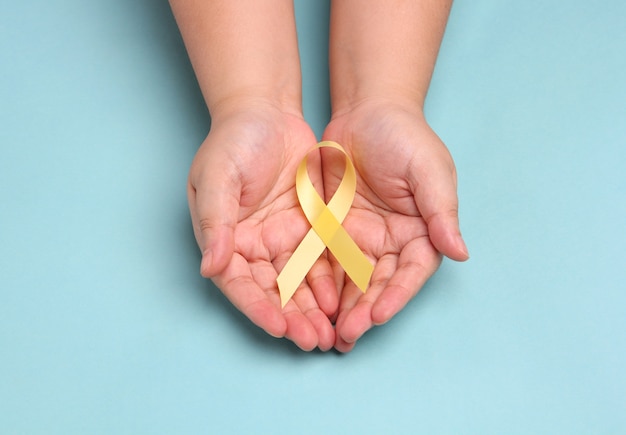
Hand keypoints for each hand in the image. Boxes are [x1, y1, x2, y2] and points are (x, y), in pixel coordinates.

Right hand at [188, 102, 337, 350]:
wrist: (266, 111)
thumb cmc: (233, 140)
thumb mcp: (217, 177)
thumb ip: (215, 222)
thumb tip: (210, 266)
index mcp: (227, 240)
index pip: (240, 284)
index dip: (258, 308)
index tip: (279, 327)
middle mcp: (254, 246)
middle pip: (273, 291)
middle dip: (293, 318)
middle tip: (314, 341)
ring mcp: (283, 239)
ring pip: (300, 283)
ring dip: (315, 309)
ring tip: (333, 334)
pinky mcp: (309, 228)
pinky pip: (321, 260)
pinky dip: (331, 282)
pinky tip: (344, 300)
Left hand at [322, 100, 468, 351]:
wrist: (366, 111)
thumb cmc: (404, 136)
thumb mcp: (429, 170)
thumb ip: (441, 212)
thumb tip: (461, 252)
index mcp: (419, 231)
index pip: (411, 272)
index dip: (396, 295)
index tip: (379, 316)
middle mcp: (390, 240)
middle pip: (378, 283)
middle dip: (364, 310)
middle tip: (347, 335)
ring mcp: (360, 237)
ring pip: (350, 280)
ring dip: (340, 307)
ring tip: (327, 334)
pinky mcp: (332, 229)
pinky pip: (324, 260)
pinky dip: (318, 283)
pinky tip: (307, 304)